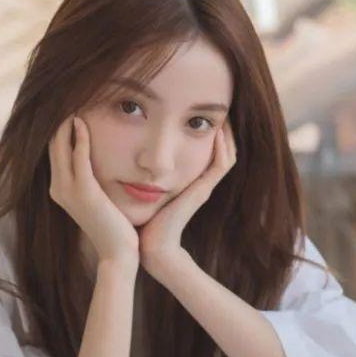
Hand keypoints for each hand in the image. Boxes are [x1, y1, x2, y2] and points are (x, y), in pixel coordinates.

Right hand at [48, 114, 139, 277]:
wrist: (118, 253)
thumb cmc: (114, 227)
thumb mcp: (99, 200)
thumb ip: (94, 182)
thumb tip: (100, 165)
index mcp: (60, 189)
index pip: (54, 152)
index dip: (58, 129)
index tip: (69, 107)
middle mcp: (58, 188)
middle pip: (52, 145)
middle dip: (58, 121)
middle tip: (68, 98)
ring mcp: (68, 190)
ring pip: (60, 147)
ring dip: (65, 124)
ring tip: (72, 102)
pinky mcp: (84, 191)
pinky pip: (78, 157)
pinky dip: (78, 138)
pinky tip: (82, 122)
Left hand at [138, 117, 236, 281]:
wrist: (151, 246)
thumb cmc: (143, 220)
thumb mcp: (144, 191)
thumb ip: (142, 176)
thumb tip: (128, 158)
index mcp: (188, 181)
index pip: (207, 152)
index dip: (208, 133)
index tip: (200, 114)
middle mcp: (200, 183)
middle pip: (222, 151)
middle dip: (222, 130)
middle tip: (219, 110)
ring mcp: (204, 186)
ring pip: (227, 155)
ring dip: (227, 135)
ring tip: (224, 115)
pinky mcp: (203, 191)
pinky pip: (221, 165)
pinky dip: (223, 148)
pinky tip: (218, 132)